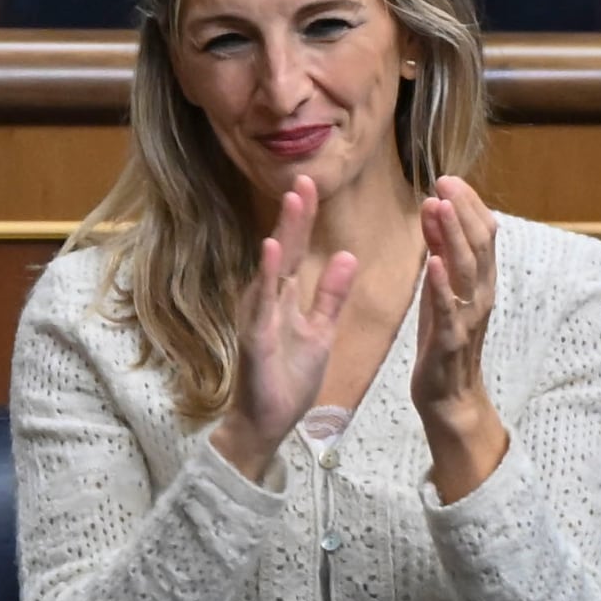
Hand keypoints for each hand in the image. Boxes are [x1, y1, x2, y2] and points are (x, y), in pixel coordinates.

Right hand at [220, 175, 363, 482]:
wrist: (268, 422)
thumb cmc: (288, 378)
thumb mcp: (320, 331)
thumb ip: (330, 295)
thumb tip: (345, 256)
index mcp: (282, 298)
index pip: (294, 251)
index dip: (303, 219)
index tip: (312, 185)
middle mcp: (266, 300)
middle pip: (282, 250)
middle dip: (294, 215)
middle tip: (304, 178)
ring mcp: (258, 316)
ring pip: (271, 268)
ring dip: (281, 234)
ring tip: (293, 202)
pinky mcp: (255, 336)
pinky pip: (262, 302)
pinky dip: (266, 275)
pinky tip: (271, 250)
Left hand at [411, 178, 509, 501]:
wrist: (450, 398)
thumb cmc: (443, 340)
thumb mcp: (439, 288)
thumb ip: (438, 250)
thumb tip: (433, 207)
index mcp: (478, 281)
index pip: (482, 234)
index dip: (469, 205)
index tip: (450, 179)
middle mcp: (480, 295)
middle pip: (479, 244)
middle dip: (462, 211)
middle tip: (445, 181)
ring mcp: (467, 317)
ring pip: (466, 270)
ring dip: (452, 235)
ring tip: (439, 206)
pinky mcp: (449, 340)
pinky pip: (449, 309)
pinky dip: (442, 285)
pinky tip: (433, 262)